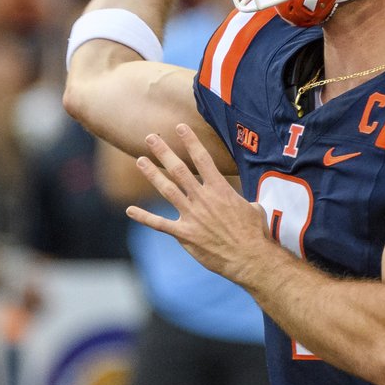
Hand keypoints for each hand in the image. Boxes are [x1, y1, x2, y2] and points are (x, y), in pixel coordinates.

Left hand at [126, 124, 271, 284]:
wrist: (250, 258)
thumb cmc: (255, 233)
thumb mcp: (253, 208)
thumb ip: (241, 200)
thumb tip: (243, 201)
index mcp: (220, 189)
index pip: (202, 159)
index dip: (190, 141)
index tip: (180, 127)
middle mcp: (202, 198)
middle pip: (179, 170)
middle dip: (163, 152)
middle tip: (150, 138)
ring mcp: (191, 216)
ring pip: (167, 190)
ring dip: (152, 174)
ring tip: (140, 161)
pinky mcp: (184, 234)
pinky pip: (159, 224)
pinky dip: (144, 217)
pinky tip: (130, 210)